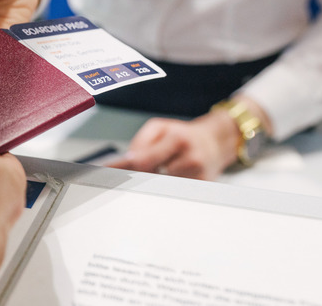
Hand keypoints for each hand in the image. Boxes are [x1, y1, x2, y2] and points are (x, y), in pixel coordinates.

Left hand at [108, 111, 241, 180]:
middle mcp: (190, 158)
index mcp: (177, 139)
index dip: (123, 169)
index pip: (144, 159)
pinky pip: (174, 194)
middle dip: (136, 178)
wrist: (215, 141)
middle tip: (120, 179)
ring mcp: (198, 176)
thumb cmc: (182, 134)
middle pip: (152, 178)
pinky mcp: (202, 189)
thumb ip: (141, 142)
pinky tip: (166, 180)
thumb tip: (127, 161)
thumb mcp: (160, 127)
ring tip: (155, 173)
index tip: (106, 174)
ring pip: (162, 187)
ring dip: (151, 183)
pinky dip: (164, 189)